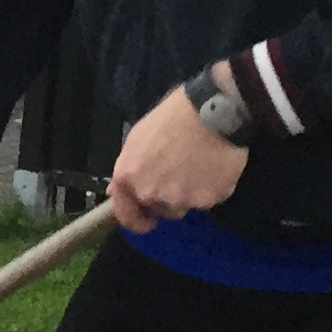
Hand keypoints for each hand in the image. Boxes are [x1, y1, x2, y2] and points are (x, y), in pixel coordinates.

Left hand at [108, 81, 248, 233]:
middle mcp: (150, 192)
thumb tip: (116, 191)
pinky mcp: (208, 200)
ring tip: (200, 166)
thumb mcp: (139, 136)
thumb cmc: (175, 116)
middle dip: (169, 197)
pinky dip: (212, 188)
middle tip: (182, 172)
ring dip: (190, 194)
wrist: (214, 110)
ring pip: (184, 206)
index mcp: (129, 175)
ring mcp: (180, 198)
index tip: (147, 221)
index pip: (125, 212)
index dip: (135, 220)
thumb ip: (128, 167)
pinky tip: (215, 166)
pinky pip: (209, 201)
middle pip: (160, 208)